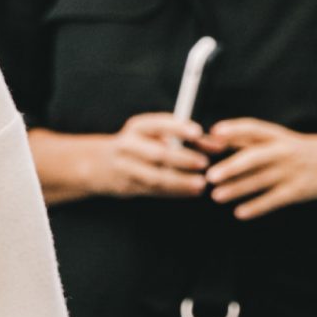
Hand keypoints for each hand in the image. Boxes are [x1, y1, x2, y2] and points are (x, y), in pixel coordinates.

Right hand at [38, 111, 209, 203]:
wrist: (99, 164)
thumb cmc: (139, 145)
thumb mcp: (155, 134)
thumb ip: (186, 137)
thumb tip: (217, 143)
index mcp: (137, 127)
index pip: (158, 123)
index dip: (178, 127)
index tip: (197, 132)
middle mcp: (128, 146)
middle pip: (157, 153)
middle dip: (182, 158)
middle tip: (203, 162)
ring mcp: (126, 168)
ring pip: (155, 177)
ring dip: (180, 181)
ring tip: (201, 183)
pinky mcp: (128, 187)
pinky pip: (154, 191)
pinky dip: (175, 192)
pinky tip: (191, 191)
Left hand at [199, 119, 316, 218]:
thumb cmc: (295, 149)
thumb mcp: (277, 138)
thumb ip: (248, 139)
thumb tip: (213, 137)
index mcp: (277, 135)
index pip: (253, 128)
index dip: (234, 129)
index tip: (215, 132)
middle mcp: (284, 151)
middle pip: (255, 157)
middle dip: (232, 166)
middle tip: (210, 176)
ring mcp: (291, 171)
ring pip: (260, 180)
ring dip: (237, 189)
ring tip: (216, 196)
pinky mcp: (297, 191)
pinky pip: (273, 200)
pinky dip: (256, 207)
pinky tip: (239, 213)